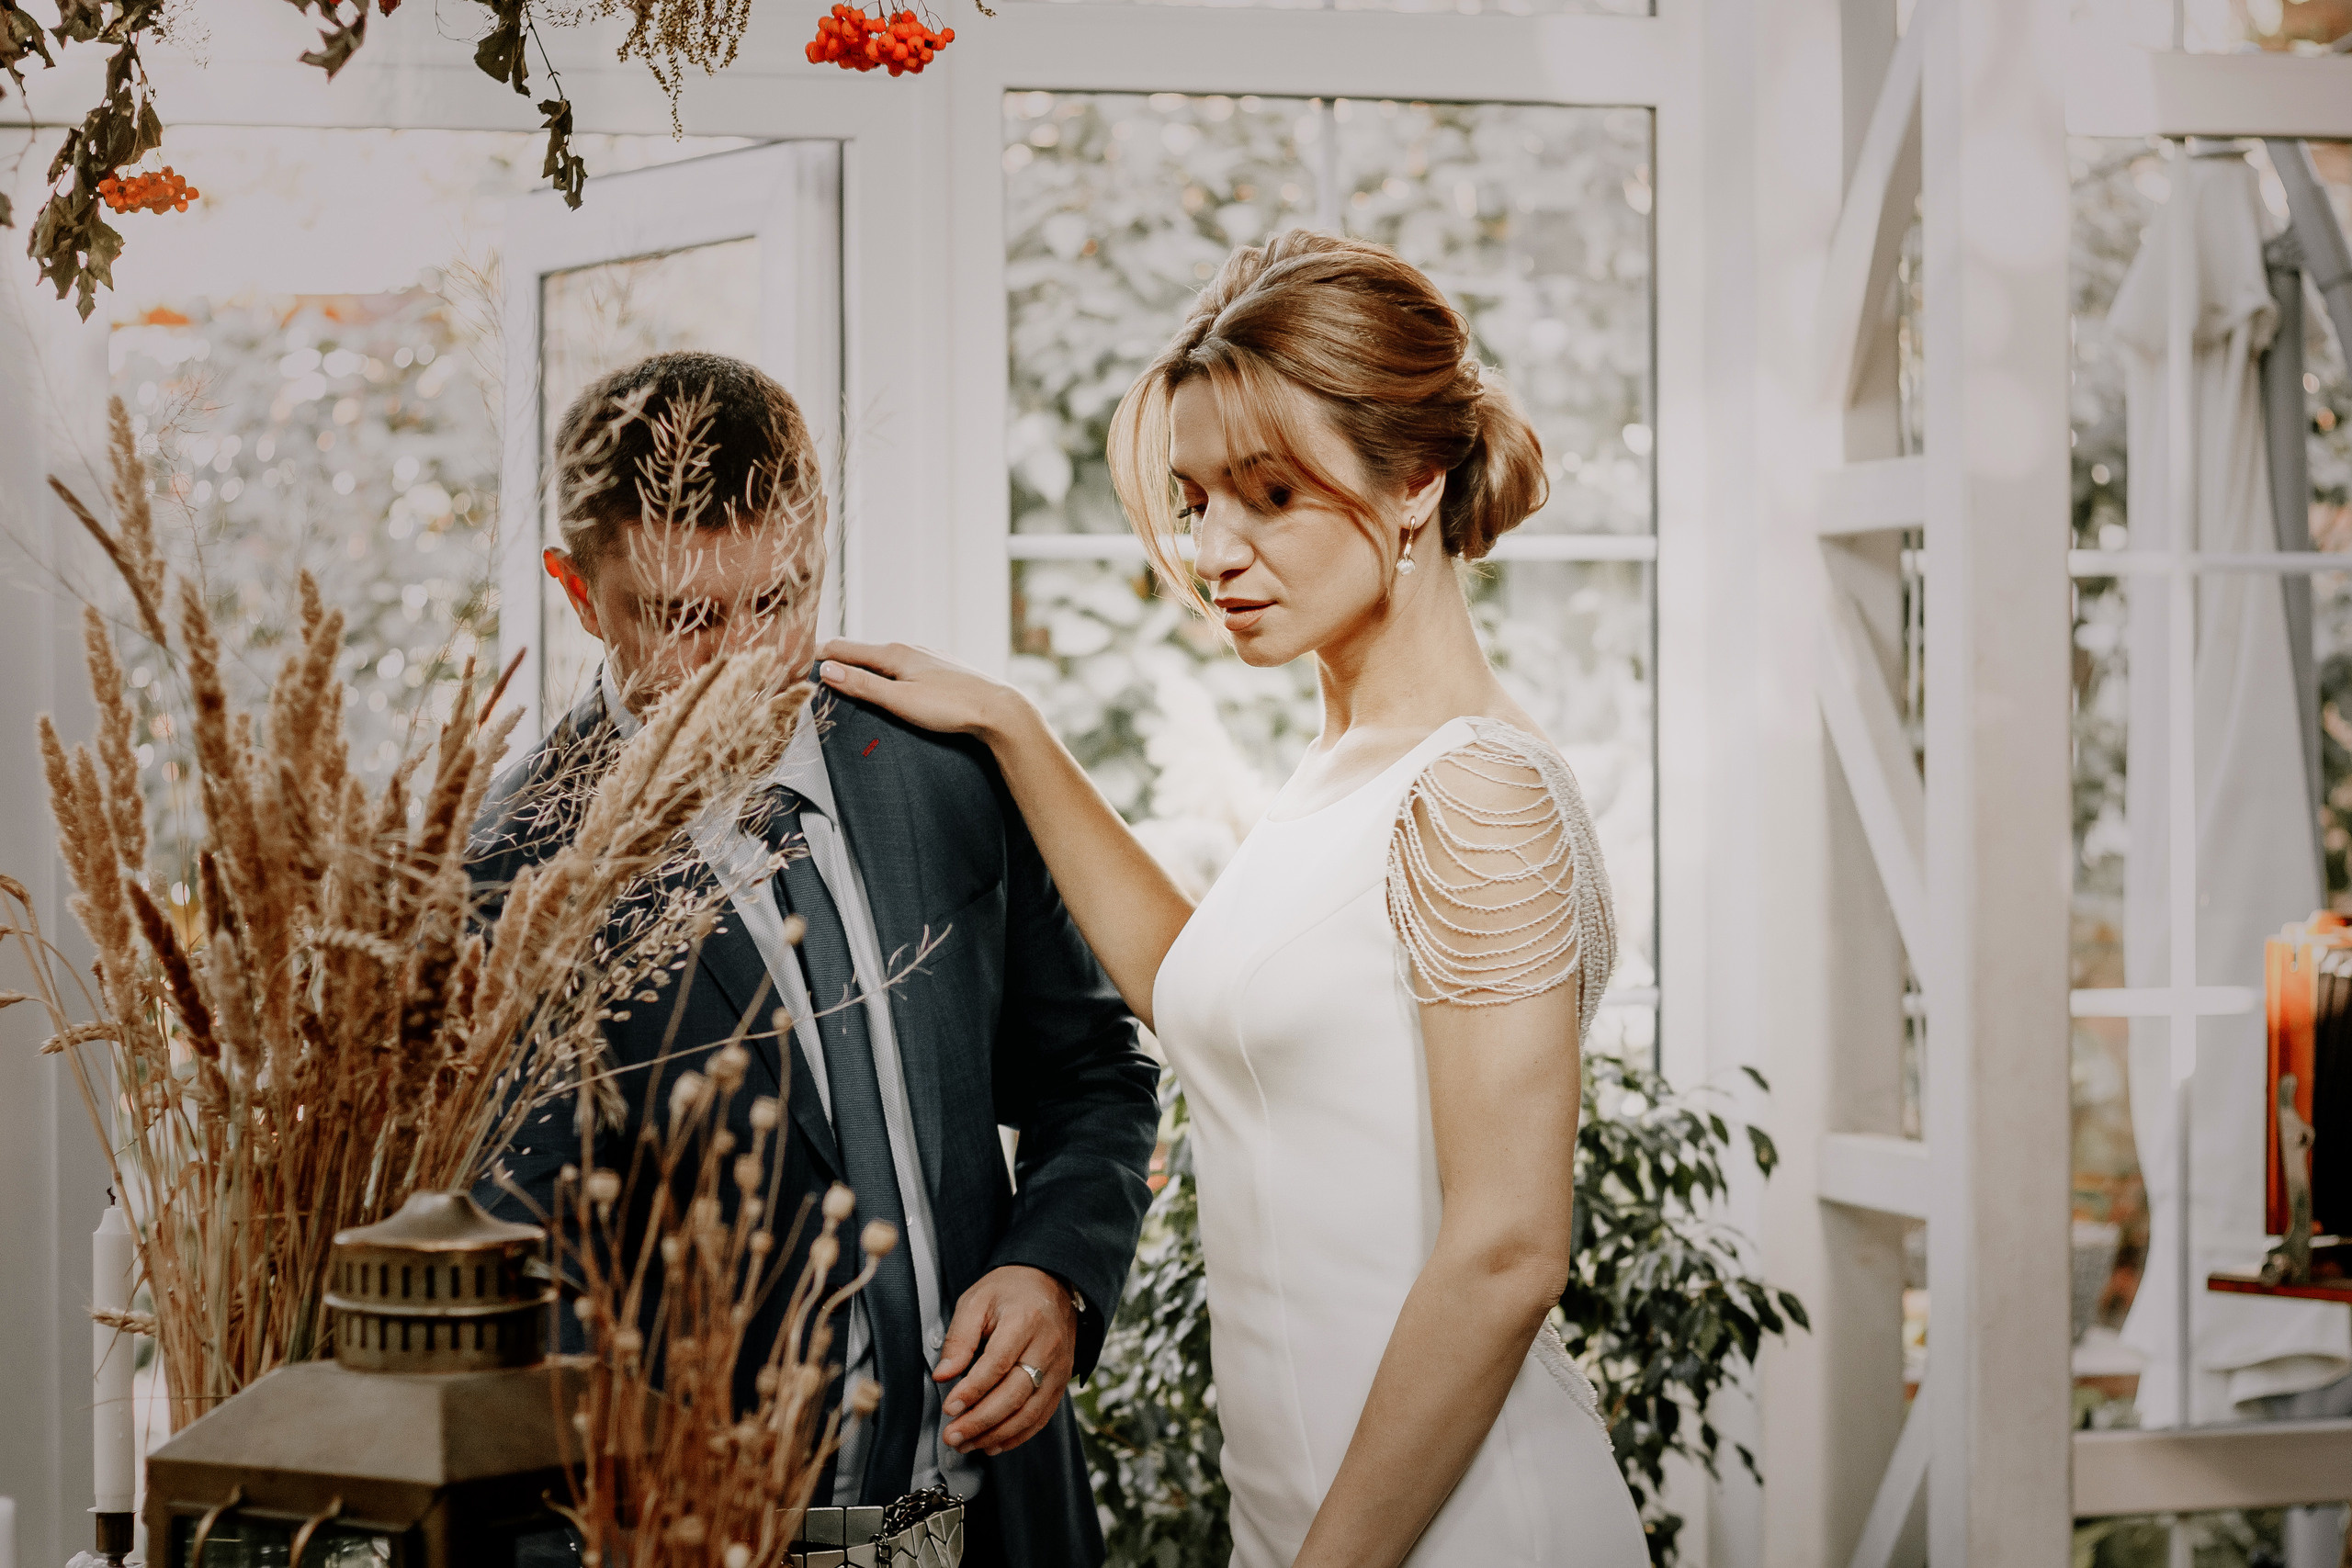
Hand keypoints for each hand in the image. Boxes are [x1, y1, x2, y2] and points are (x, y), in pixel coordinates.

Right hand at [818, 640, 1030, 742]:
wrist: (999, 710)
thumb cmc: (952, 707)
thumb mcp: (900, 700)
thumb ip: (862, 686)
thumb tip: (827, 669)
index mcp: (894, 653)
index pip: (843, 648)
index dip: (817, 654)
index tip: (791, 660)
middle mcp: (908, 649)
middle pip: (861, 652)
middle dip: (835, 659)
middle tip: (808, 668)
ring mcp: (925, 657)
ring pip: (882, 659)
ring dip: (859, 665)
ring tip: (839, 674)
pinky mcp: (939, 669)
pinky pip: (900, 666)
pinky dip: (882, 672)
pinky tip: (885, 681)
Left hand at [934, 1265, 1078, 1456]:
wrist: (1053, 1284)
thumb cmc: (1010, 1291)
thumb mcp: (977, 1300)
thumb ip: (960, 1337)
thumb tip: (943, 1375)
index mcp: (1025, 1321)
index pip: (998, 1364)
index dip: (972, 1390)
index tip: (949, 1408)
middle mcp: (1047, 1347)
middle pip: (1015, 1394)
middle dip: (980, 1421)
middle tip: (952, 1435)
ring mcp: (1059, 1368)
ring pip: (1030, 1413)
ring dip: (996, 1435)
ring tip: (967, 1444)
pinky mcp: (1062, 1382)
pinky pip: (1041, 1417)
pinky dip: (1017, 1436)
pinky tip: (993, 1444)